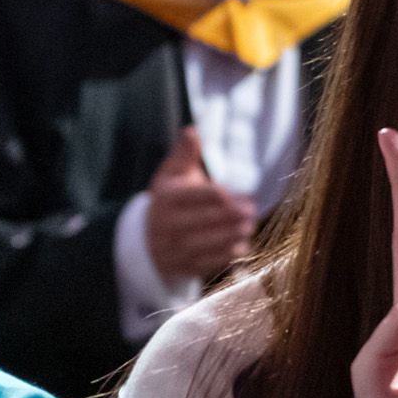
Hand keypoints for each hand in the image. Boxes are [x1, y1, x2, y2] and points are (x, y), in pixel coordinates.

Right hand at [143, 127, 253, 282]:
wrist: (146, 238)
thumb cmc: (169, 199)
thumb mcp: (171, 174)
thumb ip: (184, 154)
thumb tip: (191, 131)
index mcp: (166, 198)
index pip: (195, 196)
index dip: (220, 196)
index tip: (239, 196)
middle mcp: (166, 225)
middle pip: (202, 221)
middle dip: (229, 216)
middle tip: (251, 211)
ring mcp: (173, 249)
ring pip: (205, 244)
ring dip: (231, 236)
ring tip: (249, 226)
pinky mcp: (182, 267)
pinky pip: (207, 264)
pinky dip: (227, 256)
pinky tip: (242, 245)